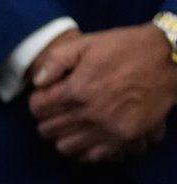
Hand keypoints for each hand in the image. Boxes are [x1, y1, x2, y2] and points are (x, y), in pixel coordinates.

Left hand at [28, 24, 176, 162]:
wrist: (165, 60)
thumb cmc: (123, 48)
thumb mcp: (85, 44)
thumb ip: (56, 61)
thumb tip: (37, 81)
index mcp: (76, 89)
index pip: (38, 108)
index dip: (37, 101)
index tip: (44, 96)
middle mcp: (89, 113)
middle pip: (49, 129)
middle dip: (46, 119)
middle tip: (54, 109)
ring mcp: (108, 129)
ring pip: (67, 147)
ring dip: (62, 135)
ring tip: (68, 123)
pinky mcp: (125, 138)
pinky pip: (94, 156)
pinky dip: (84, 149)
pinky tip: (85, 135)